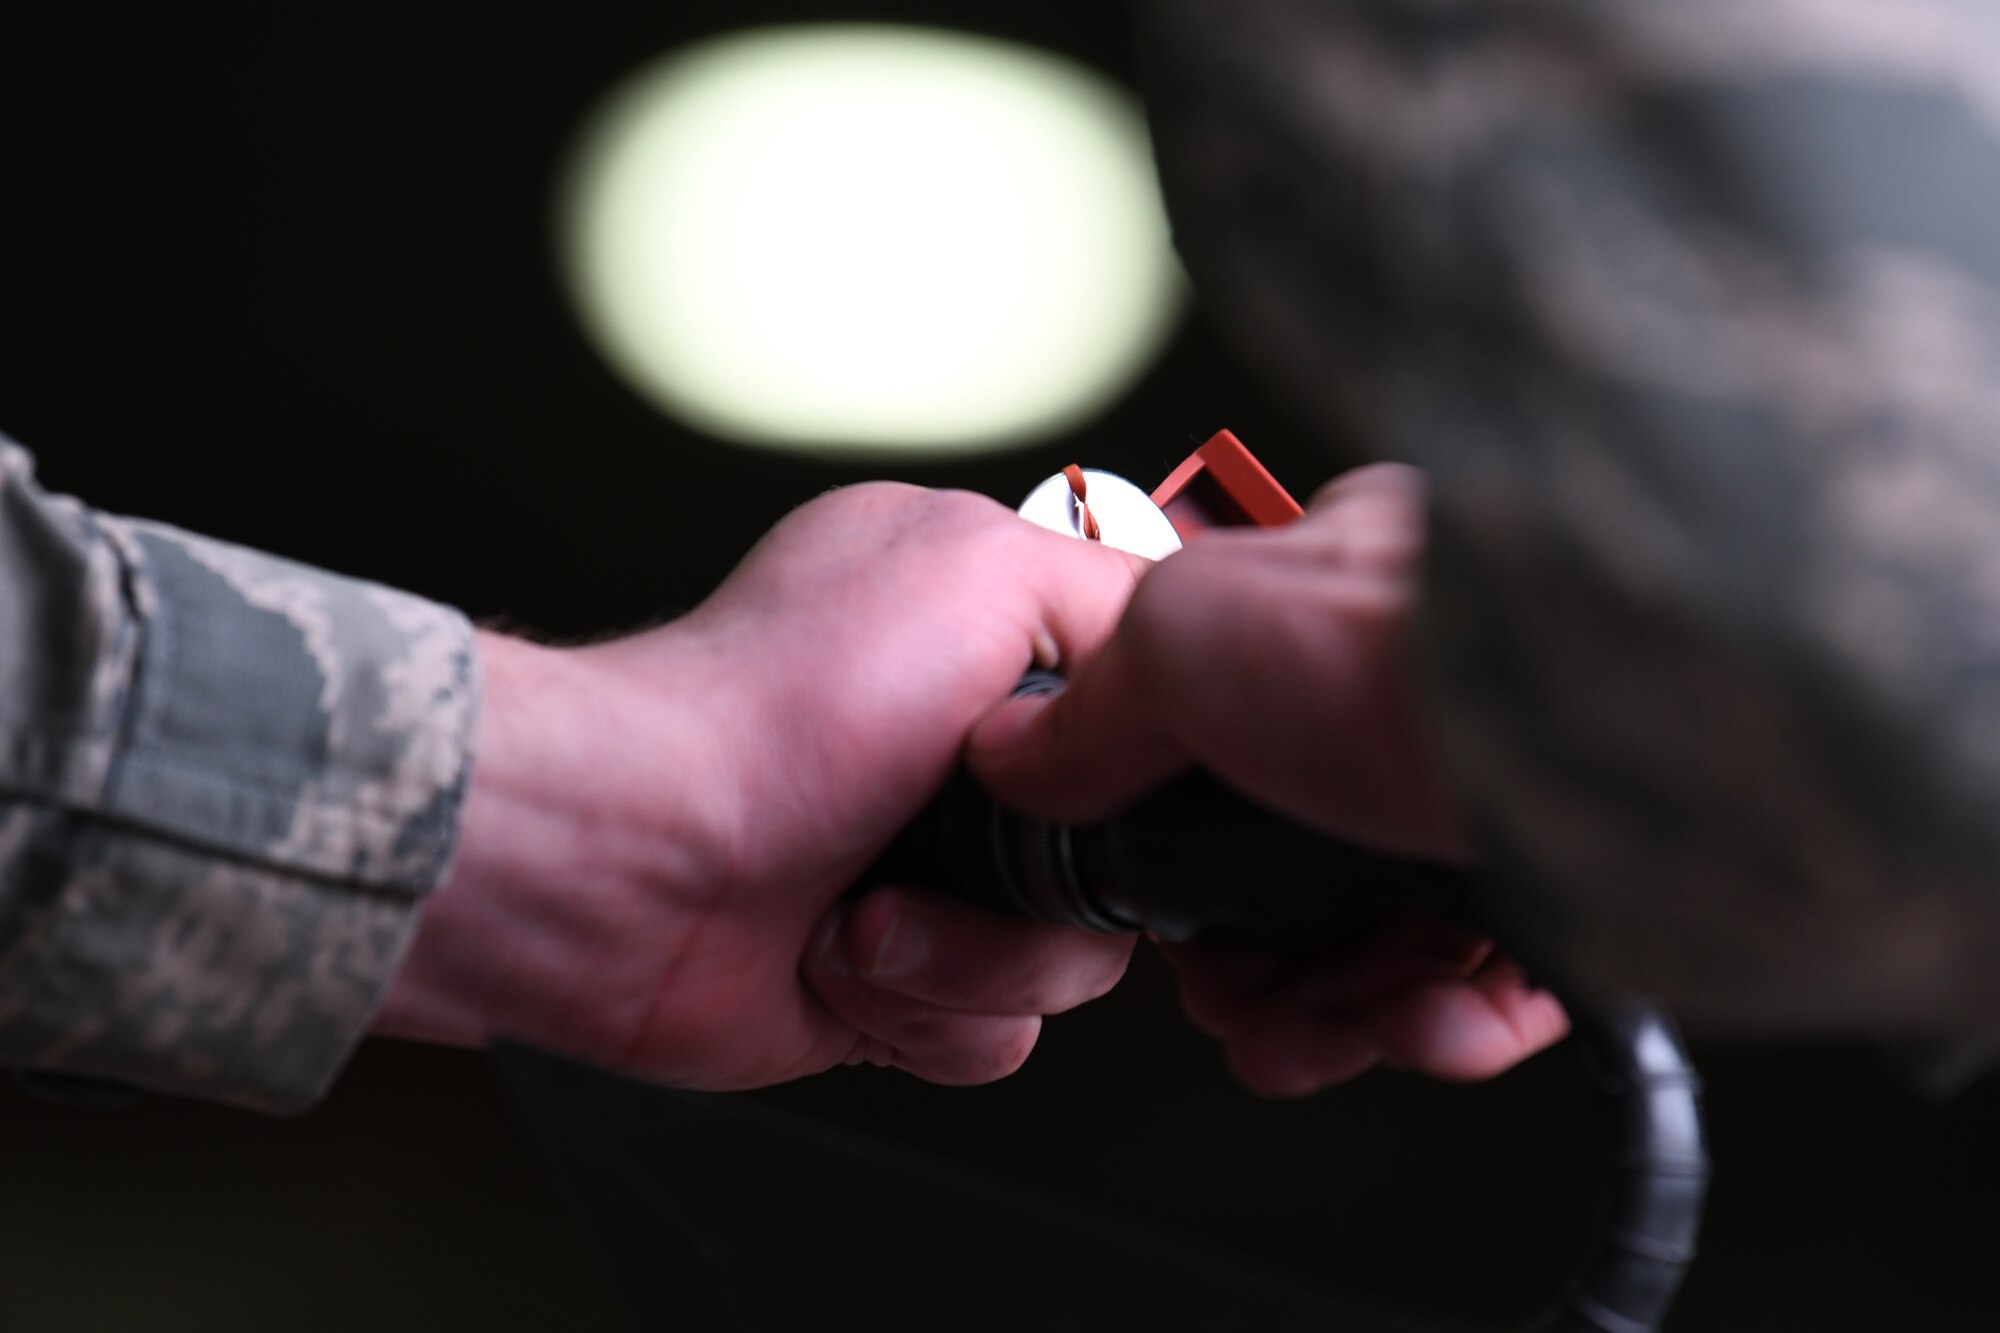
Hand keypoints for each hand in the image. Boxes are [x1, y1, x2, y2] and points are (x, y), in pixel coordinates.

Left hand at [374, 484, 1145, 1088]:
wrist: (629, 868)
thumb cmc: (772, 708)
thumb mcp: (981, 569)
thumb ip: (1125, 596)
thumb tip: (1192, 659)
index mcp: (991, 639)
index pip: (1145, 719)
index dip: (1137, 767)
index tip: (1089, 782)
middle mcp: (967, 762)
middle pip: (1126, 860)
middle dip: (1043, 887)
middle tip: (946, 843)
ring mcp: (932, 876)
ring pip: (1076, 964)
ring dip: (971, 958)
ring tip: (864, 915)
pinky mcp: (895, 983)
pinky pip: (999, 1035)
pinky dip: (923, 1014)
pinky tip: (840, 963)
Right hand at [967, 464, 1567, 1094]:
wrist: (1616, 732)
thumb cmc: (1414, 647)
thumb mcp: (1186, 635)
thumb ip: (1095, 702)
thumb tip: (1018, 755)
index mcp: (1322, 615)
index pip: (1220, 755)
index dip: (1182, 859)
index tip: (1171, 918)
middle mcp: (1409, 707)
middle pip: (1296, 872)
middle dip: (1256, 964)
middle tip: (1240, 1000)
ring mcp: (1491, 797)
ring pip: (1388, 944)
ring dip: (1339, 1012)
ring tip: (1324, 1035)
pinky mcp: (1574, 885)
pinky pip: (1492, 988)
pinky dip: (1444, 1027)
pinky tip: (1424, 1028)